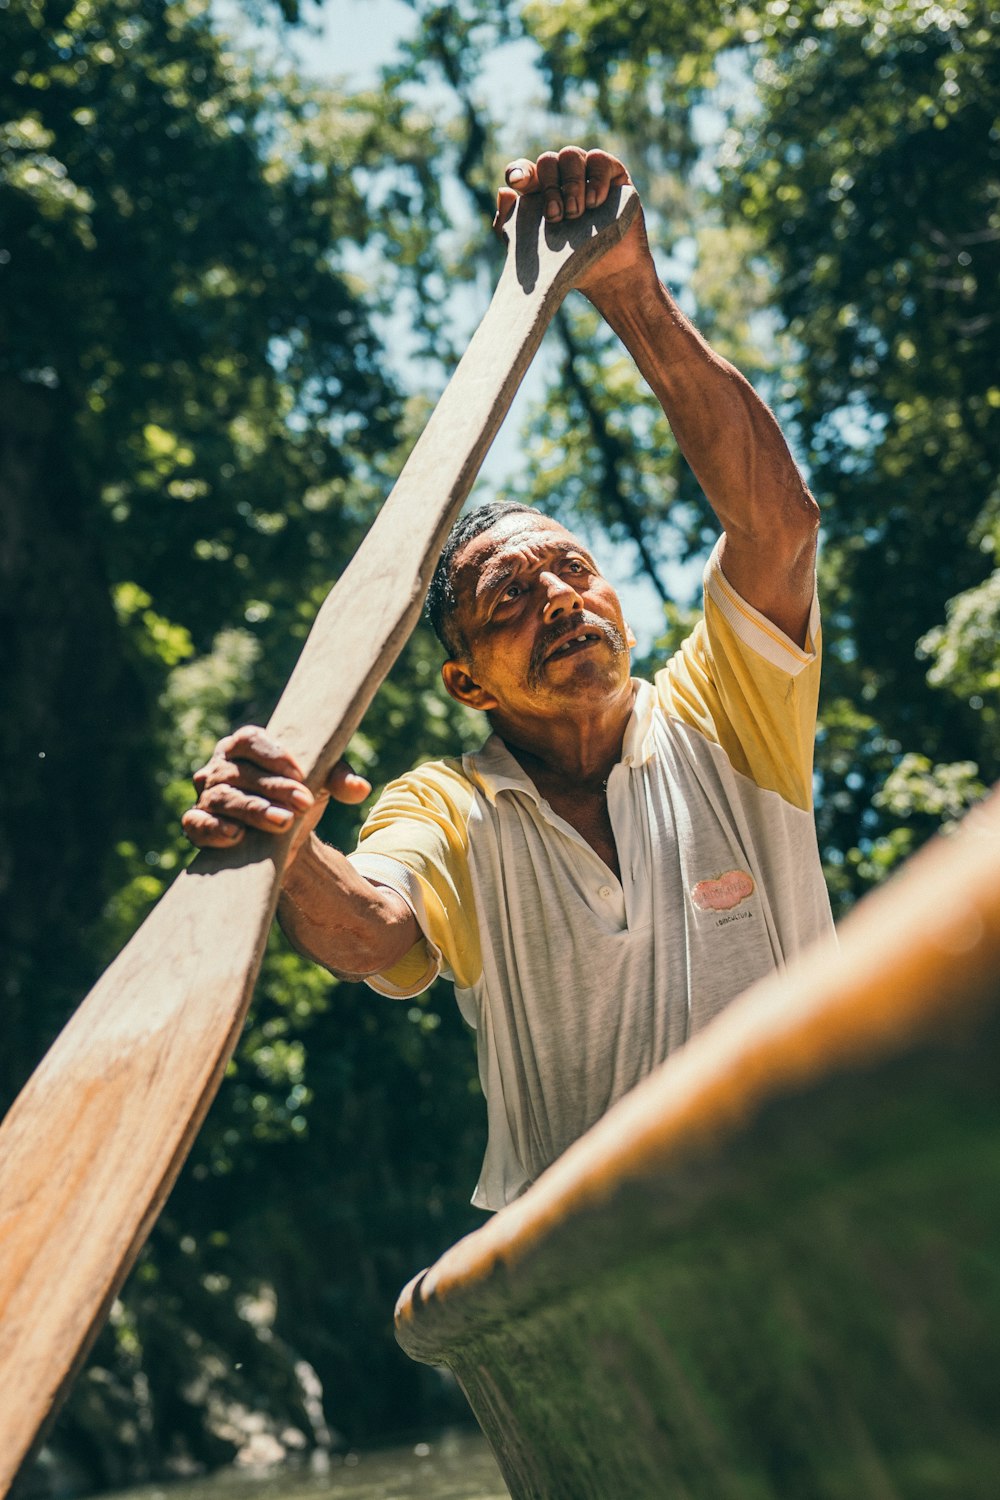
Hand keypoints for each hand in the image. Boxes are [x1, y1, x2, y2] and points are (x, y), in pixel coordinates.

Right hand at [181, 725, 370, 862]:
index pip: (249, 740)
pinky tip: (236, 836)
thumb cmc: (301, 797)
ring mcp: (207, 796)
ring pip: (222, 798)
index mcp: (244, 746)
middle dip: (273, 789)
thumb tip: (360, 789)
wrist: (287, 839)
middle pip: (239, 773)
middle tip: (303, 803)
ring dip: (254, 810)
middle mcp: (220, 767)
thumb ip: (340, 779)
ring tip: (283, 822)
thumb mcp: (324, 783)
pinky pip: (196, 824)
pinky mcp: (200, 826)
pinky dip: (213, 829)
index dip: (272, 755)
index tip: (300, 773)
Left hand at [492, 145, 653, 297]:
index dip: (519, 172)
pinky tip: (595, 202)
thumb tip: (503, 192)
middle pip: (547, 162)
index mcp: (539, 192)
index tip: (517, 183)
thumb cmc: (569, 263)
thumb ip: (509, 227)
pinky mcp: (612, 173)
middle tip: (555, 217)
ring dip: (571, 184)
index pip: (523, 171)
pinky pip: (599, 160)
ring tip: (576, 214)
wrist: (606, 274)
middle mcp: (561, 177)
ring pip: (571, 156)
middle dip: (549, 188)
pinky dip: (595, 180)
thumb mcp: (533, 253)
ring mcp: (586, 172)